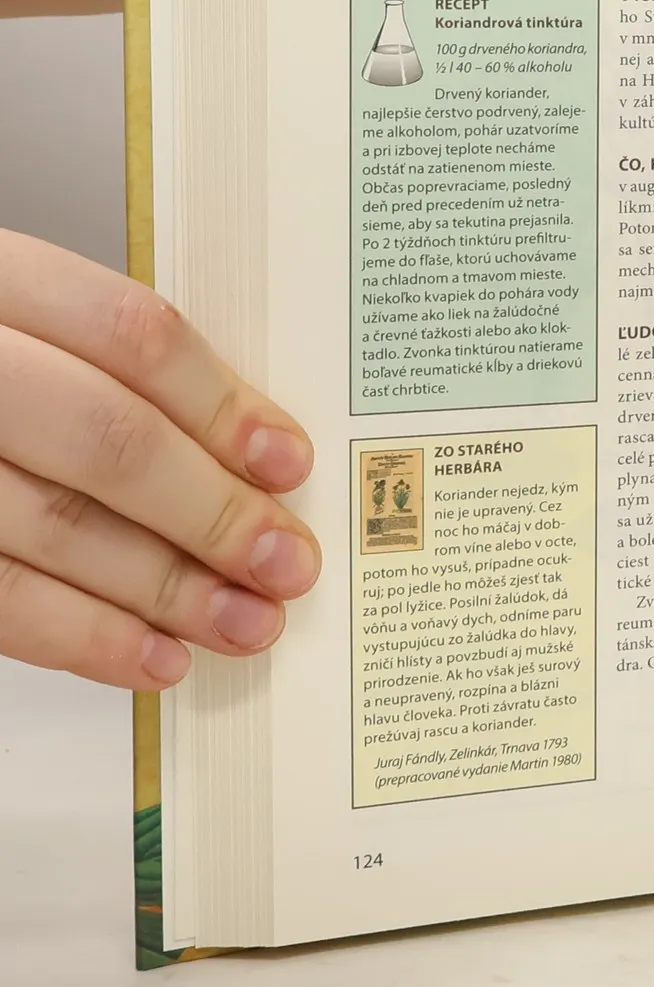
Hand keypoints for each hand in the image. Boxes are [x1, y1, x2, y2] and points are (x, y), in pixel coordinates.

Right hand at [0, 230, 318, 689]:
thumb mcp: (31, 330)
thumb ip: (116, 375)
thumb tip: (253, 460)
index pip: (130, 333)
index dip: (222, 405)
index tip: (289, 464)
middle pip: (107, 438)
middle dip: (213, 513)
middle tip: (286, 564)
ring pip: (54, 526)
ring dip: (167, 589)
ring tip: (245, 623)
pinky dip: (85, 638)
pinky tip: (156, 656)